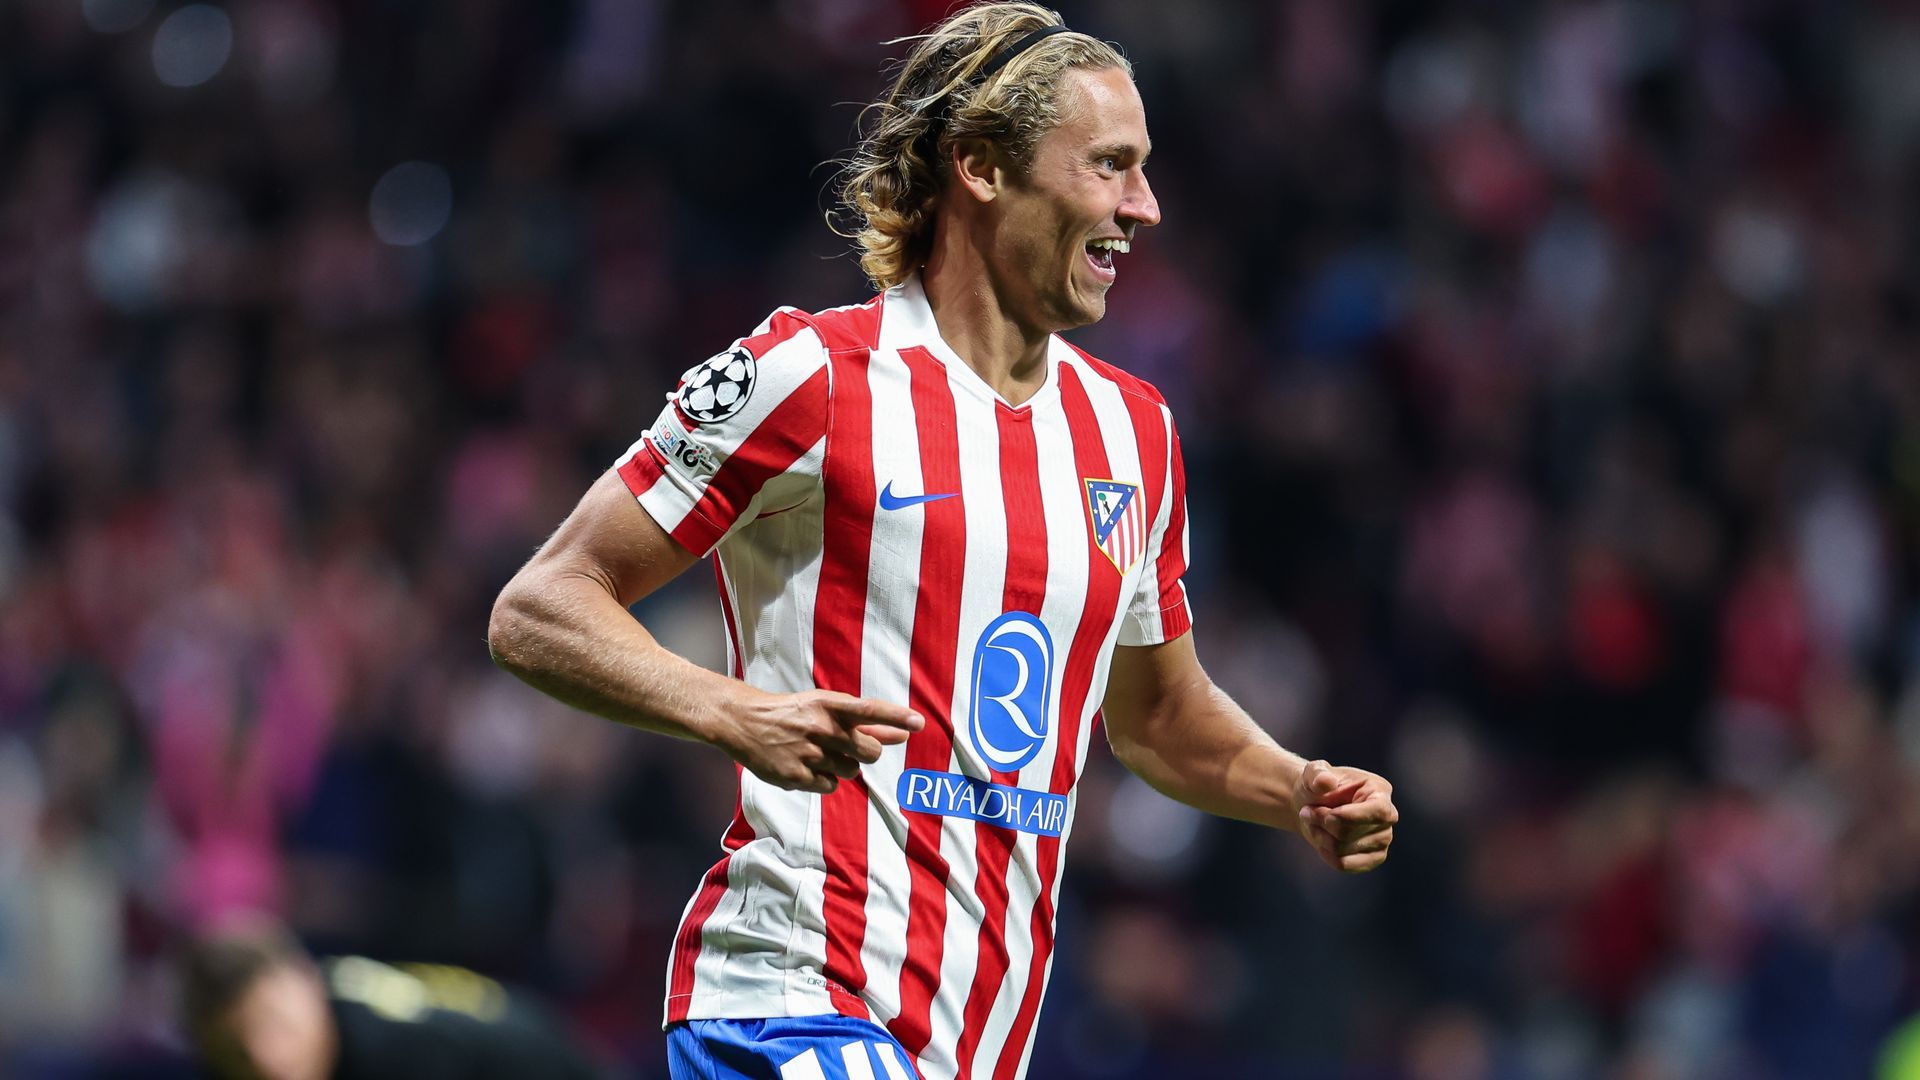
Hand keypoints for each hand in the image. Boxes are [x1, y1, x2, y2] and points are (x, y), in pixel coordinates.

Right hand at [713, 688, 923, 793]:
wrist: (746, 722)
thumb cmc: (794, 714)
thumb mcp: (827, 708)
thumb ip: (868, 723)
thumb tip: (906, 734)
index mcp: (828, 704)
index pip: (869, 710)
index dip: (895, 717)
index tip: (918, 723)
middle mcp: (820, 727)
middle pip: (869, 752)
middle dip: (866, 753)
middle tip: (848, 747)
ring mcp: (807, 753)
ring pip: (850, 772)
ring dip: (841, 766)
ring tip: (818, 753)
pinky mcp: (795, 775)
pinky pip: (830, 787)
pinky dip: (824, 780)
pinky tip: (807, 767)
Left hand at [1292, 759, 1396, 872]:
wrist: (1313, 805)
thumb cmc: (1317, 786)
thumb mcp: (1313, 772)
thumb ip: (1317, 773)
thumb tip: (1326, 782)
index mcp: (1379, 791)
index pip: (1379, 811)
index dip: (1351, 816)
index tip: (1327, 815)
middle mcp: (1387, 817)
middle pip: (1350, 833)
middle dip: (1322, 823)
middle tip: (1307, 811)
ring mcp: (1383, 840)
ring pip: (1343, 850)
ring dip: (1319, 836)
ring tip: (1314, 823)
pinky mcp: (1373, 858)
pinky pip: (1344, 864)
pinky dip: (1325, 854)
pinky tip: (1321, 840)